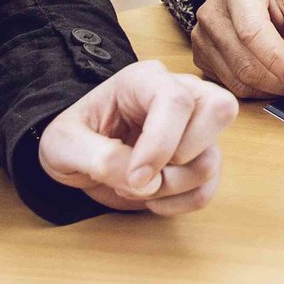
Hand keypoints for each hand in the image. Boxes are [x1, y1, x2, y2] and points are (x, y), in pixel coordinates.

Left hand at [39, 59, 237, 215]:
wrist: (79, 156)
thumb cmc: (74, 138)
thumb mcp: (63, 144)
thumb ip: (98, 156)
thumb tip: (142, 179)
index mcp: (145, 80)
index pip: (177, 100)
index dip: (161, 143)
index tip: (135, 177)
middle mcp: (182, 95)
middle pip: (220, 111)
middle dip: (178, 156)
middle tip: (141, 171)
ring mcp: (196, 128)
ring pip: (211, 160)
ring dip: (169, 187)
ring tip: (134, 185)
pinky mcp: (200, 159)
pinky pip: (207, 189)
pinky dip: (179, 203)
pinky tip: (151, 198)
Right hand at [191, 0, 283, 96]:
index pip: (253, 33)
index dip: (277, 61)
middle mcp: (212, 14)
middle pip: (244, 63)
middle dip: (278, 81)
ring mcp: (201, 37)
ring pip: (236, 80)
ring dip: (269, 88)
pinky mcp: (200, 56)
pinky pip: (229, 85)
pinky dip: (255, 89)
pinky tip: (271, 77)